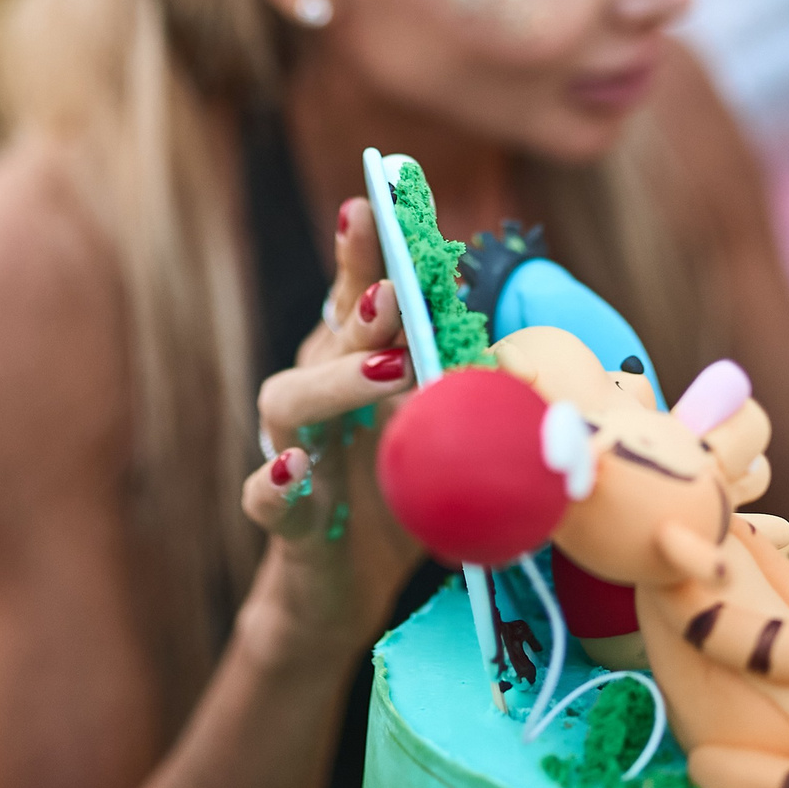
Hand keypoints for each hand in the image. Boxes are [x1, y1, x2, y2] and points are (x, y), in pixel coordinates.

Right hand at [236, 197, 423, 661]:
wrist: (344, 589)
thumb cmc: (399, 493)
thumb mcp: (441, 434)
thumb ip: (463, 390)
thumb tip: (525, 352)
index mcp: (355, 362)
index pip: (361, 295)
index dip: (364, 248)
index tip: (373, 198)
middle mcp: (316, 394)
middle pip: (328, 332)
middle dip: (362, 304)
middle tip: (399, 290)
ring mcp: (292, 450)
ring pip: (287, 400)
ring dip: (335, 382)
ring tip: (385, 373)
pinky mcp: (284, 517)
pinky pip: (263, 495)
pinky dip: (275, 484)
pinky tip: (295, 473)